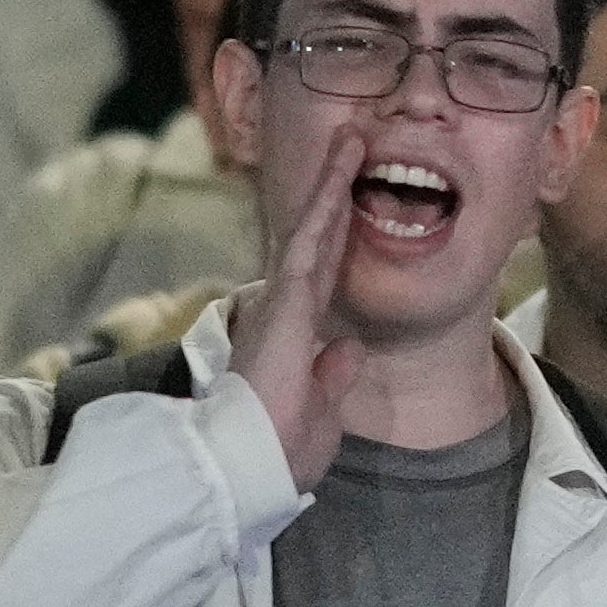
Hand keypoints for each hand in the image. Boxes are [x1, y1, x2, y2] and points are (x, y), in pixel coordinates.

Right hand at [226, 142, 369, 490]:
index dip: (338, 233)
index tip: (351, 200)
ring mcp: (282, 302)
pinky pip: (311, 241)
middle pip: (318, 240)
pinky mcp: (286, 301)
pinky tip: (342, 169)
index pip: (324, 274)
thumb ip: (332, 376)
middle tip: (351, 147)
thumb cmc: (282, 450)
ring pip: (313, 229)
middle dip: (334, 193)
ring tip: (353, 139)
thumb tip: (348, 348)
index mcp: (294, 334)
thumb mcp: (322, 411)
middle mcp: (284, 309)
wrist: (253, 467)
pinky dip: (326, 204)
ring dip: (333, 183)